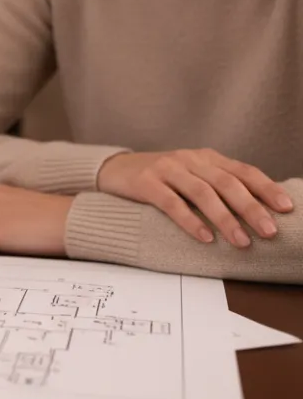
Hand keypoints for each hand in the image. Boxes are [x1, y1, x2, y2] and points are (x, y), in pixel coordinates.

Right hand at [97, 149, 293, 247]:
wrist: (113, 169)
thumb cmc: (159, 178)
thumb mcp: (191, 175)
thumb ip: (217, 185)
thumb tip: (257, 211)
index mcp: (205, 157)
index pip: (243, 171)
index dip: (266, 188)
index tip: (286, 208)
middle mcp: (189, 159)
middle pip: (227, 183)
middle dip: (251, 208)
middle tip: (269, 231)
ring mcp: (167, 169)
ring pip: (202, 193)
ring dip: (225, 218)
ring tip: (241, 241)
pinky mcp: (146, 182)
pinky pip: (172, 203)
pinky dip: (190, 221)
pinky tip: (204, 237)